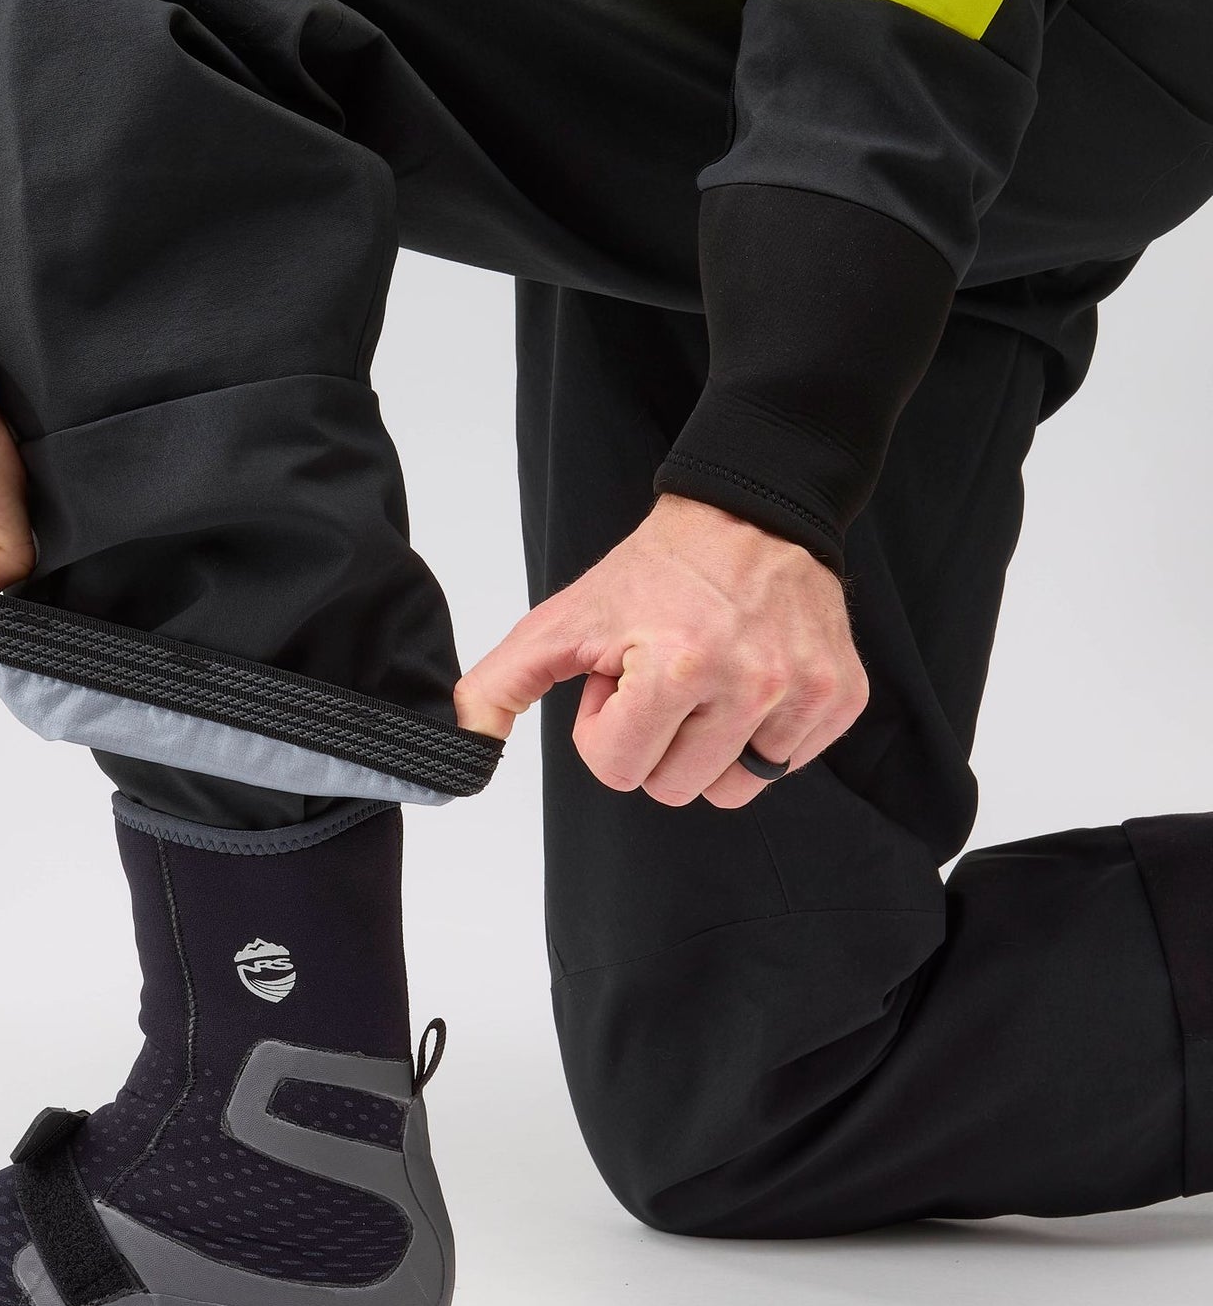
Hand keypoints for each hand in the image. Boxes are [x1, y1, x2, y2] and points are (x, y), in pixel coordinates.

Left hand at [454, 494, 867, 807]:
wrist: (751, 515)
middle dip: (655, 740)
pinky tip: (748, 681)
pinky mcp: (841, 697)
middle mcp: (749, 687)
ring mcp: (802, 695)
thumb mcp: (562, 620)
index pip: (619, 771)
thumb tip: (464, 745)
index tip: (619, 681)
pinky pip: (783, 765)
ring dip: (707, 747)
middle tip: (661, 677)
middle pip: (673, 789)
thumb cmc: (652, 573)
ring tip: (704, 684)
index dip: (606, 729)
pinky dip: (759, 735)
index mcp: (676, 670)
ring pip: (732, 789)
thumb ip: (500, 683)